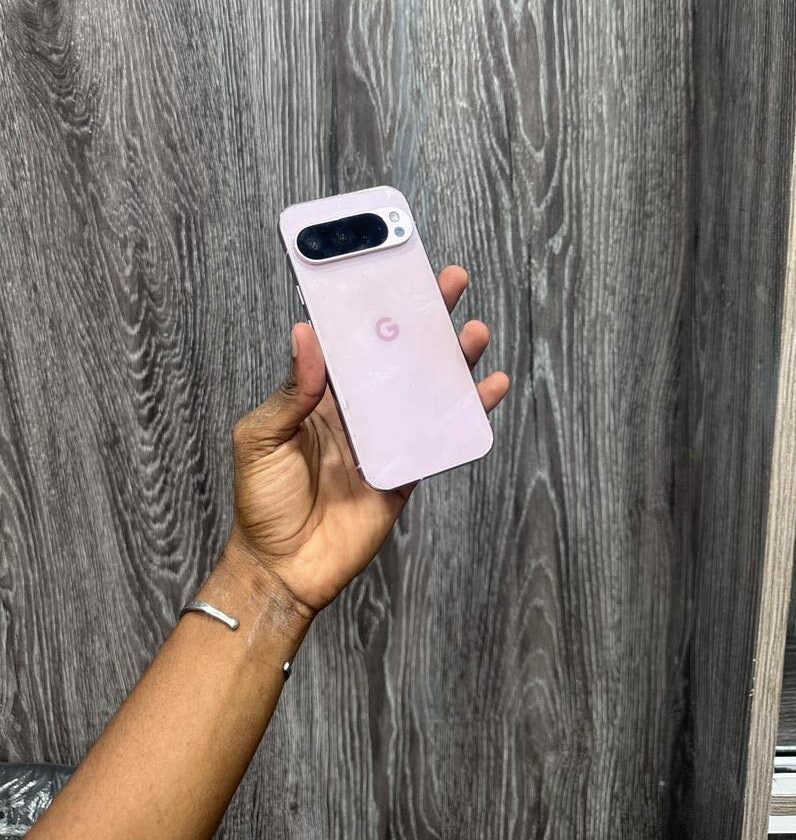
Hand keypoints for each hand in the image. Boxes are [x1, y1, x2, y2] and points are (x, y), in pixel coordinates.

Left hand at [226, 265, 509, 617]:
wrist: (286, 568)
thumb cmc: (262, 502)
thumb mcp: (261, 439)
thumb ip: (290, 392)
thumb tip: (305, 333)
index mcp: (320, 393)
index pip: (352, 339)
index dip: (372, 307)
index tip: (392, 271)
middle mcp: (358, 408)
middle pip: (397, 353)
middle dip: (424, 317)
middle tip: (449, 281)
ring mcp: (386, 436)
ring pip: (426, 387)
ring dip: (452, 358)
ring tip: (475, 330)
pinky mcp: (408, 467)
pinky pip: (441, 433)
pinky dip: (469, 411)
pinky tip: (490, 388)